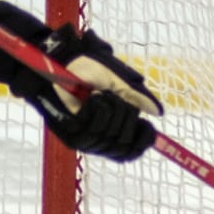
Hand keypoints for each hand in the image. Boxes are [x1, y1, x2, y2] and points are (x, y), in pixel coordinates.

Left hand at [11, 25, 162, 160]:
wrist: (55, 61)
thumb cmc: (84, 69)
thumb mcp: (116, 81)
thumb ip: (136, 97)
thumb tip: (158, 113)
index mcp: (109, 131)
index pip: (130, 152)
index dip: (143, 142)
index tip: (147, 124)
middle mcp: (95, 139)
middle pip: (123, 145)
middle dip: (127, 116)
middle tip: (115, 95)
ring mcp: (80, 137)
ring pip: (108, 136)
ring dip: (112, 110)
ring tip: (100, 93)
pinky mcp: (66, 130)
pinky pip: (92, 127)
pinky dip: (98, 109)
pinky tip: (93, 96)